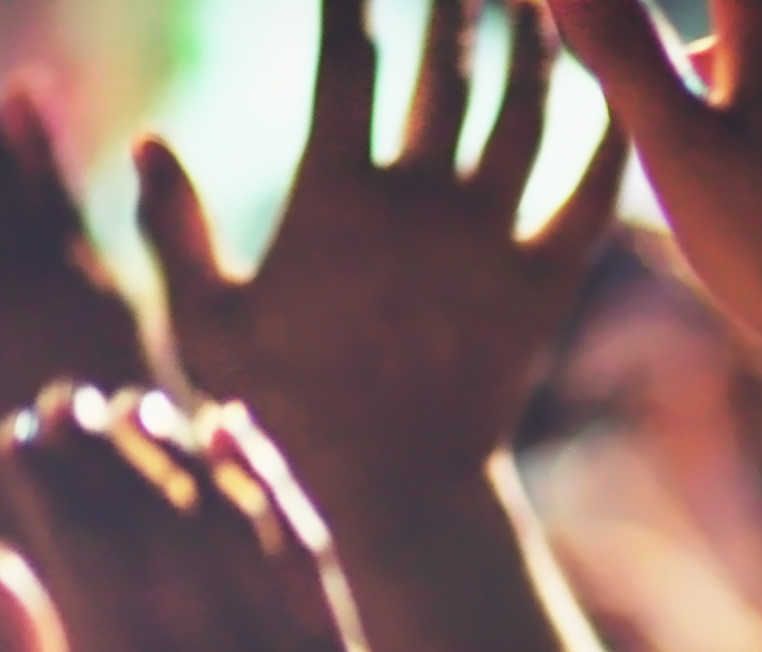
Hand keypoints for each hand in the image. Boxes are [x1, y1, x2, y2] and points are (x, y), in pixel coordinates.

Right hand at [0, 385, 388, 651]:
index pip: (96, 568)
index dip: (58, 487)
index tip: (21, 433)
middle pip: (169, 541)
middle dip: (114, 458)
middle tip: (71, 398)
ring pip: (246, 545)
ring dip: (191, 462)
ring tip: (142, 406)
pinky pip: (316, 578)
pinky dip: (277, 498)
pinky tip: (240, 439)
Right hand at [138, 0, 627, 497]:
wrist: (397, 496)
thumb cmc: (287, 412)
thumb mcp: (208, 328)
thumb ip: (173, 234)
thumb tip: (147, 141)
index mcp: (334, 199)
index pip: (344, 57)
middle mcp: (420, 207)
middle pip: (447, 63)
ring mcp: (490, 243)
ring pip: (526, 111)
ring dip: (534, 35)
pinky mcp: (546, 284)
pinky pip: (589, 194)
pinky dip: (605, 134)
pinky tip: (614, 82)